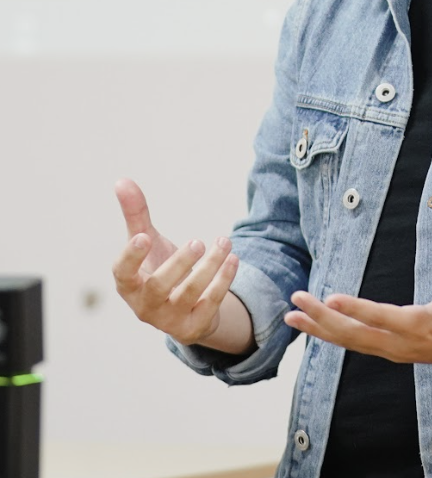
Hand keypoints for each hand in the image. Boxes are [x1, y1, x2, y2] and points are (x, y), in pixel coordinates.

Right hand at [112, 178, 239, 346]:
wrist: (184, 308)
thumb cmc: (158, 268)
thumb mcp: (147, 242)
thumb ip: (135, 214)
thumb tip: (122, 180)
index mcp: (129, 284)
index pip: (123, 273)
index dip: (131, 257)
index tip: (143, 237)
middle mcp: (145, 305)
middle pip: (158, 287)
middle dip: (179, 264)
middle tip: (198, 241)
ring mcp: (169, 319)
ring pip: (188, 294)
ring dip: (210, 268)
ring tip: (224, 242)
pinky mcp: (194, 326)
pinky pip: (210, 304)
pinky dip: (223, 281)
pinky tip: (233, 259)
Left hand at [285, 265, 431, 375]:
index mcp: (420, 327)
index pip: (383, 318)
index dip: (357, 309)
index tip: (331, 298)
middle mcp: (401, 344)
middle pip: (356, 334)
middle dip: (323, 318)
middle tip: (296, 301)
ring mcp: (394, 351)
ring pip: (350, 342)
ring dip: (320, 329)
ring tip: (291, 316)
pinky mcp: (390, 350)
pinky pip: (355, 344)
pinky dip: (332, 335)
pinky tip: (314, 326)